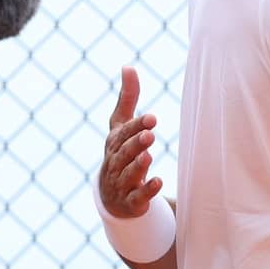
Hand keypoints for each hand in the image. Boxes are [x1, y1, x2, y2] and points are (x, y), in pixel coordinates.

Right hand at [100, 66, 163, 217]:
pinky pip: (138, 197)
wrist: (111, 196)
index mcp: (114, 144)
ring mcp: (121, 183)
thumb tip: (128, 66)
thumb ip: (127, 99)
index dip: (136, 126)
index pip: (122, 133)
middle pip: (124, 152)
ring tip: (149, 155)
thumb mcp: (121, 127)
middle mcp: (115, 162)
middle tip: (150, 134)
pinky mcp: (131, 202)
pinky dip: (147, 190)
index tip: (152, 118)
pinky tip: (158, 181)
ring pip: (128, 173)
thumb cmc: (120, 153)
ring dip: (138, 165)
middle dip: (135, 143)